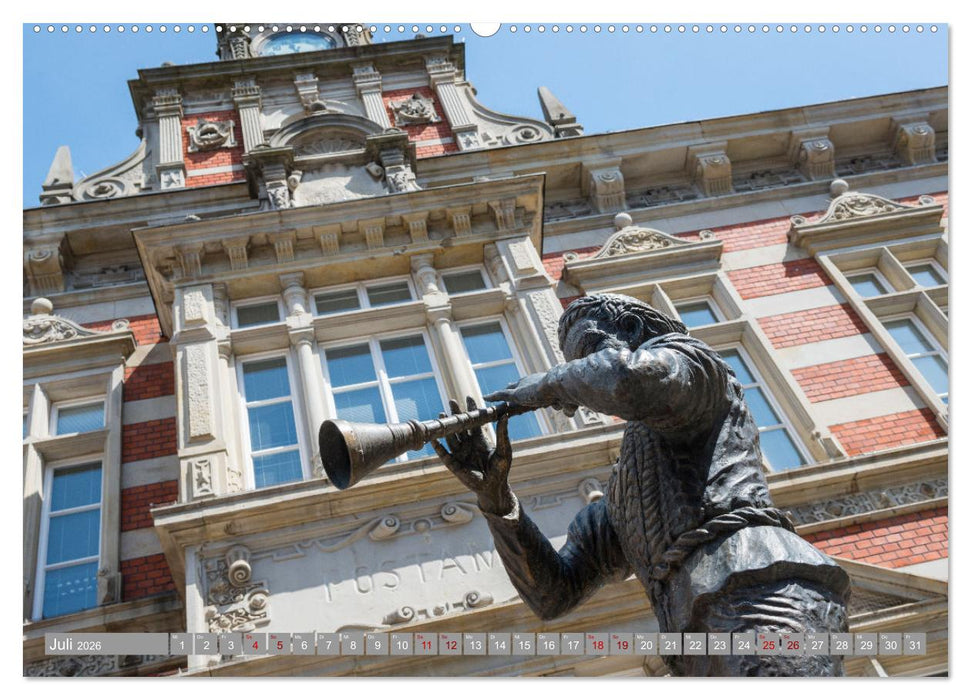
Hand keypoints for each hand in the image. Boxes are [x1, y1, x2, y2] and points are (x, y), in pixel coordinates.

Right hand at [431, 397, 514, 514]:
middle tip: (451, 401)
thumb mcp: (504, 449)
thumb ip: (502, 433)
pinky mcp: (454, 464)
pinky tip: (434, 439)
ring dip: (446, 427)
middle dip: (456, 414)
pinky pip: (444, 454)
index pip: (474, 422)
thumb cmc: (501, 469)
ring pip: (451, 437)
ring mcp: (460, 453)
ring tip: (441, 414)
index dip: (471, 410)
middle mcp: (468, 444)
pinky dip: (438, 447)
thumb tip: (505, 415)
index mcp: (480, 439)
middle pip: (460, 426)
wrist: (494, 487)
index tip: (469, 397)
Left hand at [484, 372, 578, 416]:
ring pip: (507, 392)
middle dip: (511, 391)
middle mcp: (529, 381)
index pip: (529, 386)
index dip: (525, 390)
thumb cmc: (565, 391)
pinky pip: (501, 394)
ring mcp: (522, 387)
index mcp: (540, 382)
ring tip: (490, 398)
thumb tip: (571, 412)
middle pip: (516, 387)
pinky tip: (485, 397)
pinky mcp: (516, 393)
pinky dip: (493, 396)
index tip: (523, 393)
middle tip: (506, 393)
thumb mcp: (567, 401)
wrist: (558, 384)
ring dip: (499, 396)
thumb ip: (567, 406)